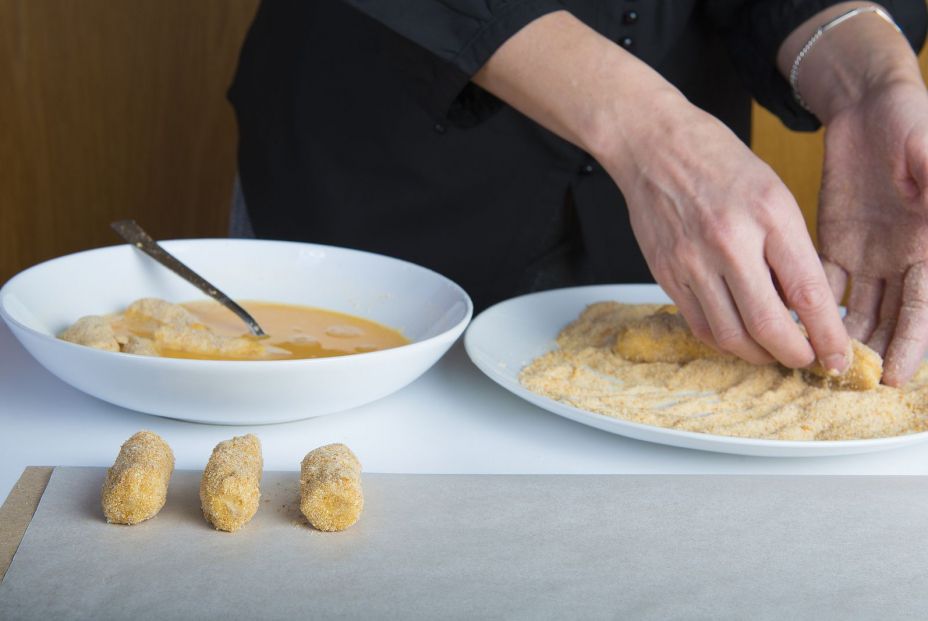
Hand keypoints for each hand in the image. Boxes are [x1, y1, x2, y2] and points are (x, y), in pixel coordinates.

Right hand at [604, 99, 849, 369]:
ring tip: (771, 351)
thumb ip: (791, 248)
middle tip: (805, 359)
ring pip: (730, 336)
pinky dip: (723, 340)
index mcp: (768, 213)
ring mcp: (692, 260)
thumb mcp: (773, 192)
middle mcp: (729, 240)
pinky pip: (699, 325)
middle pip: (767, 325)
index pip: (807, 291)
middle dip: (794, 355)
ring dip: (758, 355)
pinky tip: (737, 334)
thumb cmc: (716, 162)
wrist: (654, 146)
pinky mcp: (666, 274)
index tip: (836, 355)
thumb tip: (806, 305)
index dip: (827, 335)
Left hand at [819, 79, 927, 385]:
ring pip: (856, 308)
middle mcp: (903, 259)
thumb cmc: (916, 124)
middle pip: (889, 318)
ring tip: (819, 366)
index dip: (913, 343)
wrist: (873, 106)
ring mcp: (869, 254)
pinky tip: (794, 328)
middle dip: (872, 352)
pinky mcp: (836, 243)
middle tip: (848, 381)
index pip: (923, 307)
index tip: (896, 376)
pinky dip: (810, 307)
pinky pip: (822, 282)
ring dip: (840, 337)